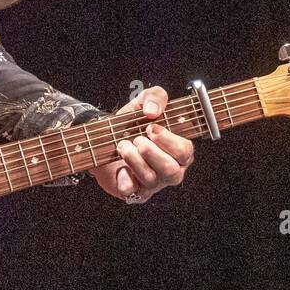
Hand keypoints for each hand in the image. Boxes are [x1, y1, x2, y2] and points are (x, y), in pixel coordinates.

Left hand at [89, 86, 194, 204]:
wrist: (104, 138)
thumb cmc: (132, 124)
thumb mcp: (144, 102)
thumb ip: (155, 97)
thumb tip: (153, 110)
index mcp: (180, 151)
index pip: (185, 151)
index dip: (167, 140)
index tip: (150, 128)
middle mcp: (171, 170)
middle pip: (171, 169)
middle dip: (150, 152)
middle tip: (136, 139)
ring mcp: (154, 184)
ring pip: (151, 179)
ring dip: (134, 160)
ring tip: (123, 146)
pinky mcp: (134, 193)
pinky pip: (132, 192)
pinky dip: (125, 179)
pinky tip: (121, 168)